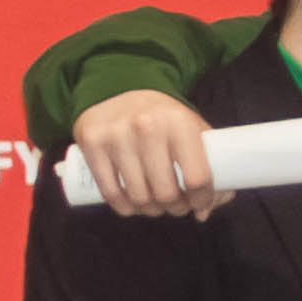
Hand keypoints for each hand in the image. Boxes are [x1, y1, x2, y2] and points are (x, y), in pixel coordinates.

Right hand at [69, 89, 227, 221]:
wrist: (117, 88)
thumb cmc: (163, 118)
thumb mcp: (192, 130)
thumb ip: (210, 168)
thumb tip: (203, 212)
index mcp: (180, 123)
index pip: (197, 178)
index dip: (202, 199)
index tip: (200, 204)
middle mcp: (146, 126)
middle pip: (165, 192)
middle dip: (175, 208)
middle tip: (176, 206)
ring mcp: (116, 134)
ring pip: (138, 196)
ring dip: (150, 210)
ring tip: (156, 205)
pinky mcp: (91, 143)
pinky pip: (109, 191)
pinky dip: (123, 207)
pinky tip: (132, 206)